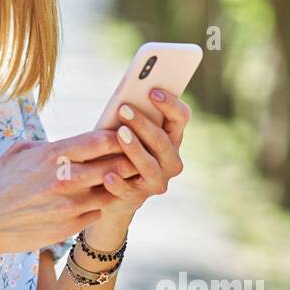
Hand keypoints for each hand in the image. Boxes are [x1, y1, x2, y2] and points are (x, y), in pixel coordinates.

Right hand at [0, 130, 133, 262]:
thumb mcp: (20, 151)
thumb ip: (51, 145)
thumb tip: (74, 141)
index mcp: (53, 155)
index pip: (102, 140)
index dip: (119, 134)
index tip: (126, 132)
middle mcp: (66, 179)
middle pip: (116, 165)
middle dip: (129, 159)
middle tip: (136, 154)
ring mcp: (70, 206)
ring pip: (112, 191)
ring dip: (118, 184)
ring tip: (122, 177)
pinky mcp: (70, 227)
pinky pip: (98, 212)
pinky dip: (101, 204)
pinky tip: (98, 198)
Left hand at [88, 89, 190, 221]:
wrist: (114, 190)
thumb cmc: (121, 150)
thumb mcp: (129, 130)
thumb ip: (131, 116)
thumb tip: (123, 98)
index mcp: (173, 138)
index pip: (181, 117)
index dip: (170, 104)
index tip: (152, 91)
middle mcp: (171, 160)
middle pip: (162, 140)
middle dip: (143, 123)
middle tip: (124, 109)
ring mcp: (158, 181)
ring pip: (149, 164)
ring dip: (134, 148)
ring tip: (119, 134)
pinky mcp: (139, 198)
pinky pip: (129, 190)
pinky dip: (119, 182)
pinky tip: (108, 175)